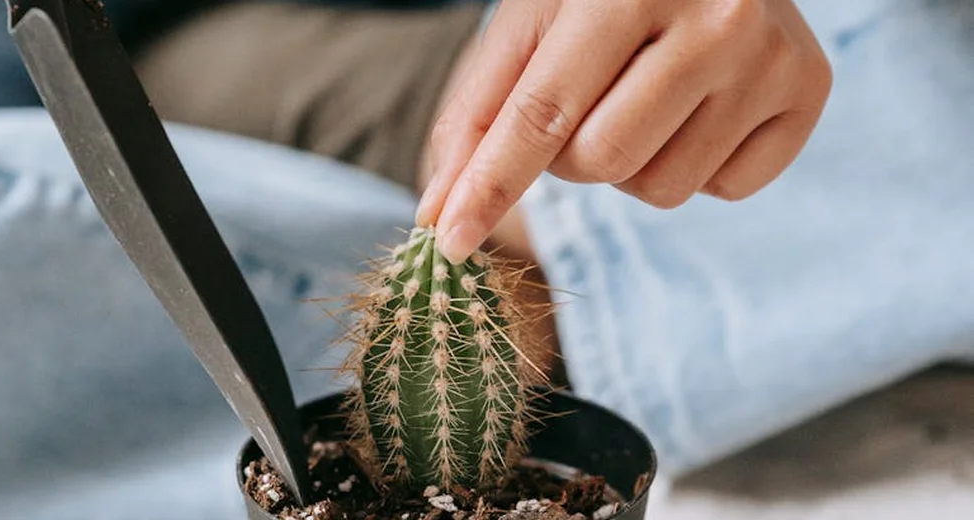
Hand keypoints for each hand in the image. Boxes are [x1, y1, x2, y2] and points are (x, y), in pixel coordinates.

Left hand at [416, 0, 832, 262]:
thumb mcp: (532, 25)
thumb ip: (479, 114)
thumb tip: (441, 212)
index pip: (543, 112)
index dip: (491, 184)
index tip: (452, 239)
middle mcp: (715, 19)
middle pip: (601, 163)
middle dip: (572, 154)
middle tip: (590, 99)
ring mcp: (771, 57)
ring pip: (661, 189)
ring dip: (632, 165)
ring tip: (645, 97)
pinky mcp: (809, 90)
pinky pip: (724, 189)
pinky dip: (695, 165)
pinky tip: (699, 106)